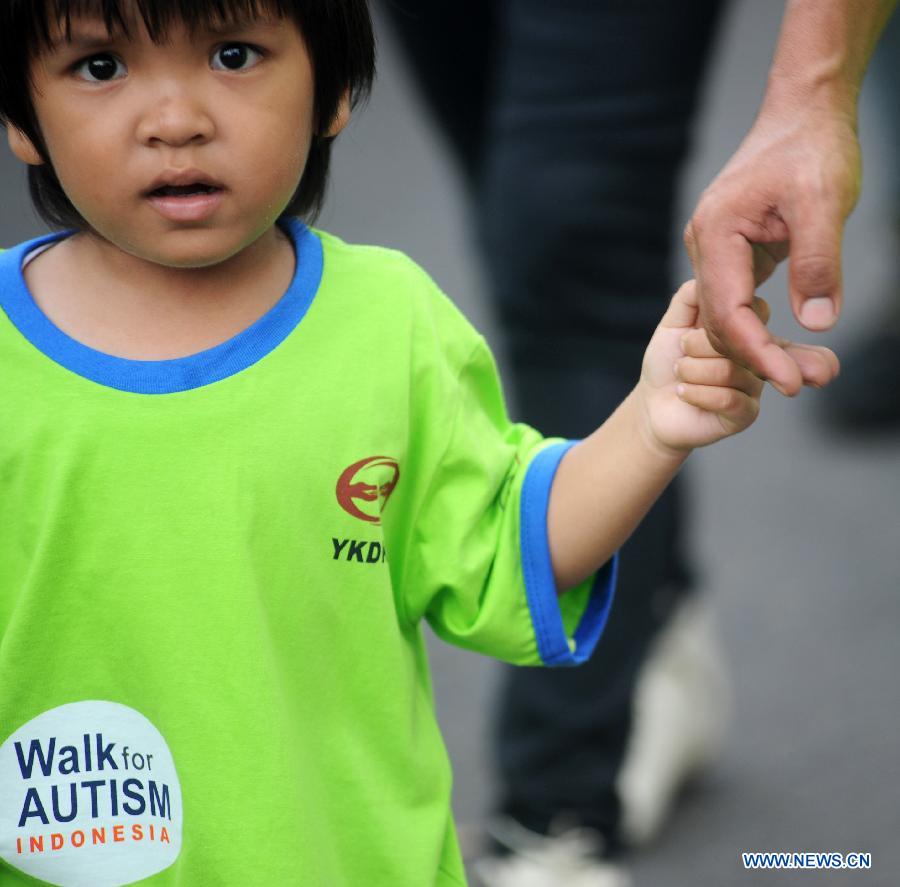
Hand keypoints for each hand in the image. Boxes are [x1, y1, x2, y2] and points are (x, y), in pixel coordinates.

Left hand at [637, 279, 822, 454]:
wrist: (652, 405)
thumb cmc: (667, 363)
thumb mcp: (674, 323)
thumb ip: (691, 296)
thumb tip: (711, 274)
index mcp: (749, 332)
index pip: (757, 311)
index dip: (718, 320)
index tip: (687, 337)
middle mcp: (760, 357)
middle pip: (741, 340)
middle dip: (696, 347)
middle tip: (681, 359)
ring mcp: (755, 386)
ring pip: (730, 370)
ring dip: (691, 372)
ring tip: (681, 376)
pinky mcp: (746, 414)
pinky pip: (728, 398)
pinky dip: (696, 394)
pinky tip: (684, 393)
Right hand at [684, 105, 856, 395]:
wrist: (804, 112)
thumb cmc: (813, 148)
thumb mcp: (825, 203)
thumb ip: (819, 263)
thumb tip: (818, 325)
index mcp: (716, 233)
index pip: (727, 311)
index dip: (756, 353)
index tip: (790, 383)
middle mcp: (703, 245)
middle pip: (719, 322)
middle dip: (756, 359)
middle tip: (804, 384)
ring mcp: (713, 250)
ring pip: (726, 316)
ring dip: (758, 348)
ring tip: (801, 371)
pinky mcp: (730, 253)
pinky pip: (736, 301)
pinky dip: (758, 328)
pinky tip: (784, 345)